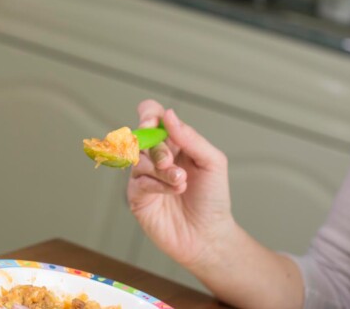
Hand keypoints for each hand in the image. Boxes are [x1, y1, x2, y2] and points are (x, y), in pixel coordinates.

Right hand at [127, 99, 235, 270]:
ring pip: (138, 159)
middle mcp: (155, 156)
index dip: (148, 114)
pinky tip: (173, 191)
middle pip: (141, 137)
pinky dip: (156, 184)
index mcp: (173, 142)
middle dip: (157, 148)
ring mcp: (144, 175)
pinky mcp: (136, 196)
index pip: (151, 116)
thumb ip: (191, 137)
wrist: (208, 235)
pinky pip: (138, 181)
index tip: (152, 123)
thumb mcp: (212, 162)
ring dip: (161, 169)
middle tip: (171, 162)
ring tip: (181, 182)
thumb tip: (169, 115)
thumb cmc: (212, 198)